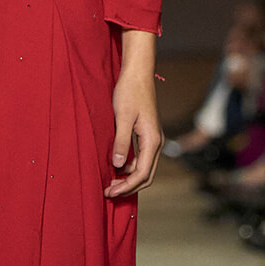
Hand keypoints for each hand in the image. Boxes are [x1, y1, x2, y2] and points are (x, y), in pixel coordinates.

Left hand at [106, 31, 161, 199]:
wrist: (138, 73)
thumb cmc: (129, 92)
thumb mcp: (122, 117)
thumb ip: (120, 142)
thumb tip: (117, 166)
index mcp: (152, 140)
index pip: (141, 173)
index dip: (126, 186)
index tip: (109, 192)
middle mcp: (156, 142)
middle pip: (146, 175)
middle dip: (128, 187)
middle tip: (108, 193)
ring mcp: (153, 138)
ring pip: (144, 167)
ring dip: (129, 178)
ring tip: (110, 182)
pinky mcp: (147, 134)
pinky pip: (141, 158)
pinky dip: (130, 167)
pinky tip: (116, 167)